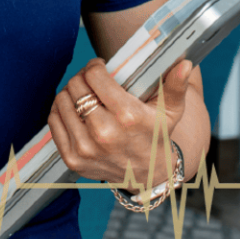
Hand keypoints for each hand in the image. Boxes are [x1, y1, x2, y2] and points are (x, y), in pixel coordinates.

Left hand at [48, 58, 195, 190]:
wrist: (147, 174)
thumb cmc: (157, 135)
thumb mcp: (171, 110)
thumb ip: (176, 85)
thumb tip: (186, 64)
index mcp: (128, 117)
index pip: (94, 76)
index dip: (95, 66)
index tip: (101, 67)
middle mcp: (105, 134)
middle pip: (76, 87)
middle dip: (82, 77)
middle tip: (90, 79)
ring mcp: (86, 149)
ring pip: (62, 102)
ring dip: (70, 92)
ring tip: (83, 93)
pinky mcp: (73, 160)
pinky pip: (54, 122)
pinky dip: (60, 110)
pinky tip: (73, 108)